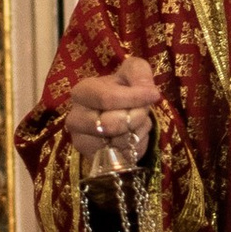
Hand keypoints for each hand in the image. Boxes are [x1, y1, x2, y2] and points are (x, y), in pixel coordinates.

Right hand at [63, 52, 162, 174]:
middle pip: (111, 124)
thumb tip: (148, 90)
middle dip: (136, 116)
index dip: (134, 98)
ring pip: (119, 142)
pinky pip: (123, 156)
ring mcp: (82, 142)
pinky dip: (136, 145)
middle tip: (143, 109)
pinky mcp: (94, 159)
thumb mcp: (132, 72)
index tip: (154, 95)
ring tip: (137, 121)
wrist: (117, 112)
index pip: (106, 98)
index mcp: (81, 92)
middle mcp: (76, 119)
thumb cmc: (123, 90)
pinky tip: (133, 135)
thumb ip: (139, 72)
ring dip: (137, 131)